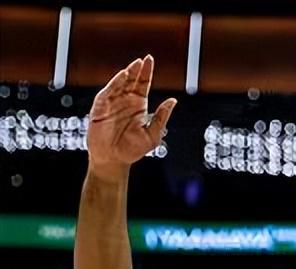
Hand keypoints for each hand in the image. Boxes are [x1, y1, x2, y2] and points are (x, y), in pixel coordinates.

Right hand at [86, 56, 175, 174]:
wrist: (115, 159)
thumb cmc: (133, 149)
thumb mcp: (153, 133)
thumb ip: (161, 117)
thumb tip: (173, 100)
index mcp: (138, 105)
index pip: (142, 84)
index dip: (146, 72)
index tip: (149, 60)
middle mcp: (125, 101)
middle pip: (132, 81)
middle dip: (137, 70)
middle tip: (144, 59)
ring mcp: (112, 103)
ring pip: (119, 84)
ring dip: (127, 74)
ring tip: (135, 65)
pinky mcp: (100, 108)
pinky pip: (108, 93)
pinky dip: (114, 84)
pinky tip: (123, 76)